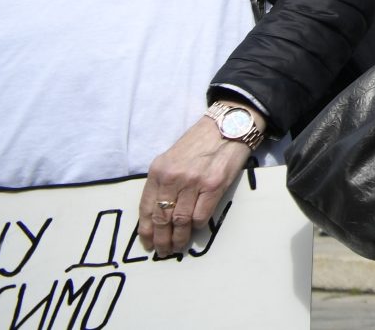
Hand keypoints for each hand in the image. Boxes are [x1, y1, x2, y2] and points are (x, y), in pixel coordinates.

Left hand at [137, 113, 253, 255]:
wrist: (229, 124)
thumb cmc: (200, 141)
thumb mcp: (173, 158)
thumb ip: (164, 181)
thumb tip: (161, 211)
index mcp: (159, 170)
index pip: (146, 207)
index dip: (146, 230)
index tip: (147, 243)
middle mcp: (173, 177)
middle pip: (162, 217)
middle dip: (161, 239)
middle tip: (163, 251)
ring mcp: (194, 182)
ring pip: (180, 220)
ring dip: (179, 238)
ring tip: (178, 246)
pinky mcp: (214, 185)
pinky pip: (200, 215)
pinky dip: (196, 226)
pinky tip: (195, 227)